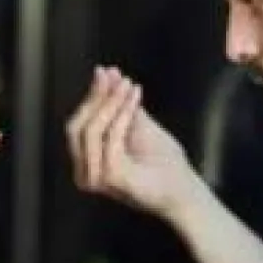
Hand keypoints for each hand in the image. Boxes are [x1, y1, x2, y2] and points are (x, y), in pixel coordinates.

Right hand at [66, 66, 196, 218]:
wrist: (184, 189)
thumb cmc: (163, 164)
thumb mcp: (136, 125)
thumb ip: (118, 103)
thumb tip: (107, 73)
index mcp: (87, 163)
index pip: (78, 125)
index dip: (90, 97)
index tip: (104, 72)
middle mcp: (85, 174)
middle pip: (77, 127)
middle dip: (96, 97)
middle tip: (115, 76)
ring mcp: (96, 178)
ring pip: (91, 130)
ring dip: (111, 103)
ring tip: (128, 86)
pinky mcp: (111, 177)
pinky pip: (111, 138)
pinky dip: (122, 114)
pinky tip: (135, 98)